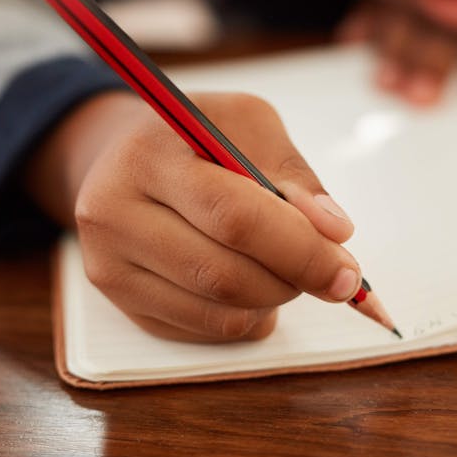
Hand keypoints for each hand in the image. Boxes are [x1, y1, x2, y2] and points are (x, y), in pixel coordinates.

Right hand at [24, 91, 360, 341]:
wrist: (126, 154)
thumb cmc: (199, 136)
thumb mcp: (248, 124)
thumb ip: (294, 175)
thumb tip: (334, 233)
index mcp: (149, 155)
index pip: (234, 217)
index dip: (299, 250)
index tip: (348, 270)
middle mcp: (114, 212)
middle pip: (223, 274)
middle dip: (294, 281)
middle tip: (330, 274)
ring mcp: (108, 262)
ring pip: (215, 312)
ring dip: (273, 301)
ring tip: (287, 270)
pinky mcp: (118, 300)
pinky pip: (201, 332)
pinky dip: (246, 318)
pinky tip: (254, 287)